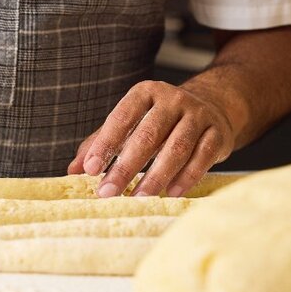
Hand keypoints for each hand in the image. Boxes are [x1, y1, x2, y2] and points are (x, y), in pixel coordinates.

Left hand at [68, 81, 235, 196]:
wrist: (212, 107)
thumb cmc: (160, 121)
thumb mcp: (129, 124)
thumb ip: (100, 143)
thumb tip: (72, 170)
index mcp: (146, 93)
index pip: (122, 117)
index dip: (105, 143)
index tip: (90, 169)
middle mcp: (173, 99)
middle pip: (148, 136)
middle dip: (126, 167)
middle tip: (108, 192)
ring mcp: (198, 115)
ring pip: (176, 148)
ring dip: (156, 177)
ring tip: (138, 198)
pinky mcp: (218, 133)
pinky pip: (201, 157)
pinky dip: (186, 178)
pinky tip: (171, 193)